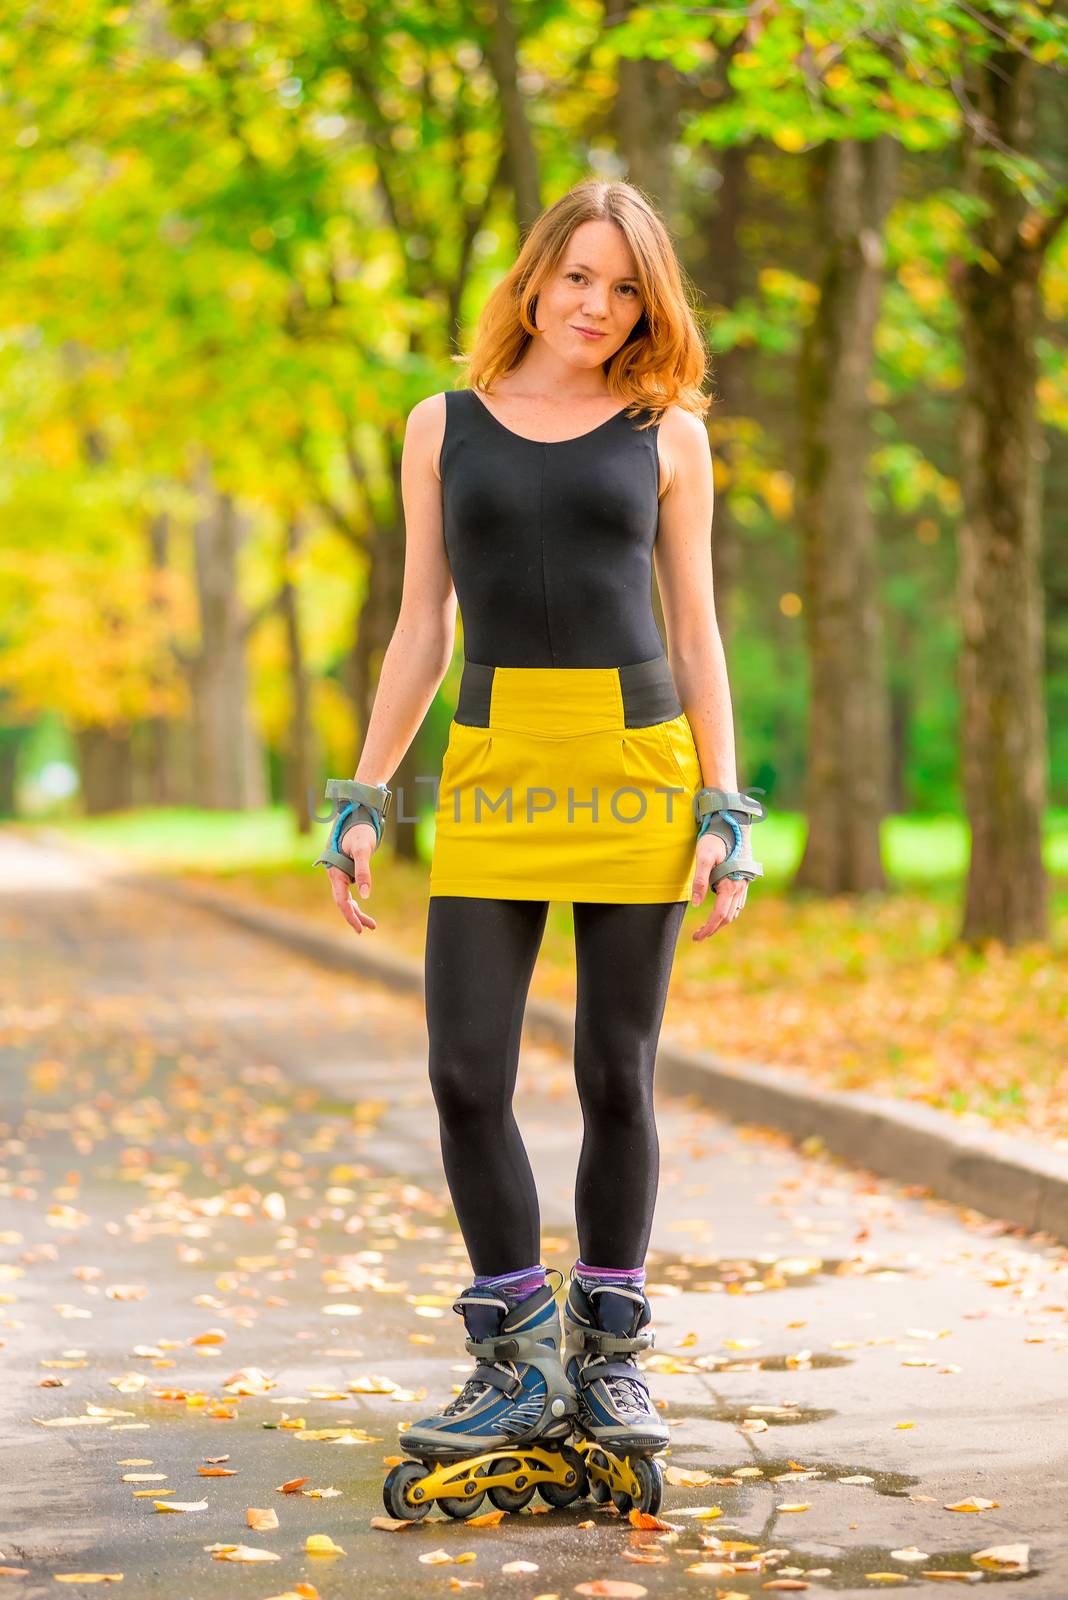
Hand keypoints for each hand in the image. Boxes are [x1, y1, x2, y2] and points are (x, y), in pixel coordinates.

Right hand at [326, 820, 378, 934]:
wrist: (355, 816)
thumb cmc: (359, 831)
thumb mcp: (362, 850)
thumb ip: (363, 871)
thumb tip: (366, 895)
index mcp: (335, 873)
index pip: (341, 901)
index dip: (350, 916)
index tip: (360, 929)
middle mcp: (334, 875)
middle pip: (343, 902)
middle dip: (356, 916)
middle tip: (371, 928)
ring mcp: (339, 874)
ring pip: (346, 898)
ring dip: (357, 911)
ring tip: (372, 924)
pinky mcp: (344, 870)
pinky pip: (348, 890)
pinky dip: (356, 900)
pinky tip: (362, 906)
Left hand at [690, 830, 747, 938]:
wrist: (731, 825)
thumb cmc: (714, 840)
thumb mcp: (703, 857)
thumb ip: (699, 880)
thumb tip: (697, 904)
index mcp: (731, 884)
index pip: (720, 914)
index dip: (708, 928)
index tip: (696, 937)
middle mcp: (740, 887)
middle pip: (728, 917)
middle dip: (712, 929)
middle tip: (697, 937)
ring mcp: (743, 884)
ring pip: (734, 912)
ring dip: (720, 923)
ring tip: (705, 928)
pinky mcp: (742, 881)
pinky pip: (737, 904)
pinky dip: (727, 913)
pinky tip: (717, 913)